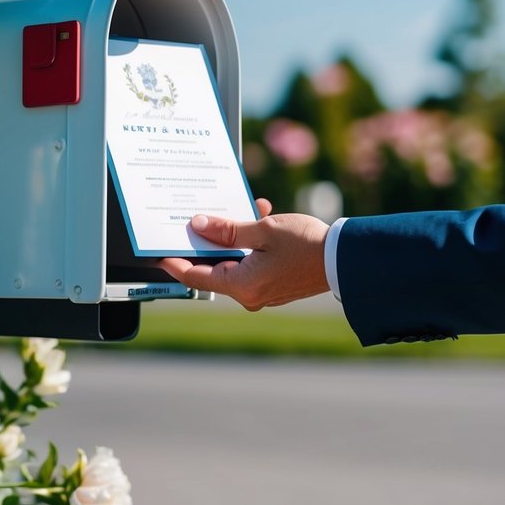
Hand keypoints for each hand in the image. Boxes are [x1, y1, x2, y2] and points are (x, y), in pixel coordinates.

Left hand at [160, 199, 330, 310]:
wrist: (345, 259)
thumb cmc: (306, 245)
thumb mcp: (263, 230)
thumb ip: (228, 230)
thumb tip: (198, 227)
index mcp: (241, 286)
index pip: (195, 278)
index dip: (174, 263)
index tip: (159, 251)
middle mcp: (249, 294)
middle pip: (214, 268)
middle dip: (208, 240)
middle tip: (198, 219)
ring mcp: (262, 291)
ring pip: (235, 261)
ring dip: (235, 235)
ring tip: (243, 209)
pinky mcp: (274, 284)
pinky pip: (252, 262)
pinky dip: (251, 242)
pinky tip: (261, 216)